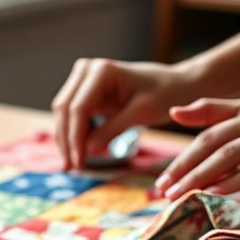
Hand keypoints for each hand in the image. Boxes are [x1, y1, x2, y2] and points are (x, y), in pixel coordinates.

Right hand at [51, 58, 195, 169]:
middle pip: (65, 110)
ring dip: (67, 140)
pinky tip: (80, 153)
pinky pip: (72, 116)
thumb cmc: (165, 94)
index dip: (75, 137)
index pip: (78, 108)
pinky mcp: (86, 93)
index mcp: (102, 71)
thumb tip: (86, 150)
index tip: (78, 163)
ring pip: (63, 114)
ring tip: (73, 166)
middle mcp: (87, 70)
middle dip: (67, 141)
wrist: (176, 85)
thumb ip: (113, 129)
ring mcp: (84, 80)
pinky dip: (75, 135)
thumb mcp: (142, 113)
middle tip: (71, 169)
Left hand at [155, 95, 239, 198]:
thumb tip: (177, 113)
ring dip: (202, 176)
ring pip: (230, 154)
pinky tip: (216, 194)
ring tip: (182, 195)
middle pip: (212, 141)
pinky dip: (235, 181)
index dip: (180, 151)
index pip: (206, 126)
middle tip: (163, 191)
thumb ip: (222, 115)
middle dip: (184, 167)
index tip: (162, 178)